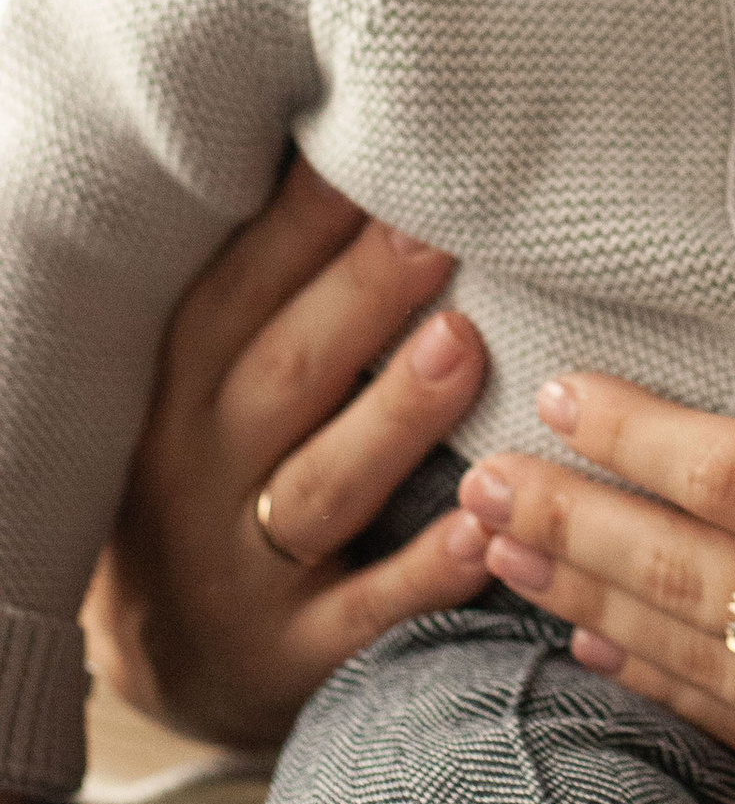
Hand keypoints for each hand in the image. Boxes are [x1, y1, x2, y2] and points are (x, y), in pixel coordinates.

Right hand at [87, 157, 493, 751]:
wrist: (175, 656)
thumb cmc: (232, 470)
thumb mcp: (223, 380)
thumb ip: (285, 288)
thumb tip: (369, 147)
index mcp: (184, 384)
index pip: (239, 290)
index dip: (304, 222)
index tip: (379, 149)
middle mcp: (201, 471)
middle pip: (281, 376)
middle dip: (360, 298)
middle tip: (438, 228)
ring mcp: (246, 568)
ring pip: (322, 489)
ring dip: (394, 418)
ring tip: (464, 345)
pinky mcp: (299, 654)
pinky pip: (368, 611)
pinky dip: (427, 572)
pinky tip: (490, 527)